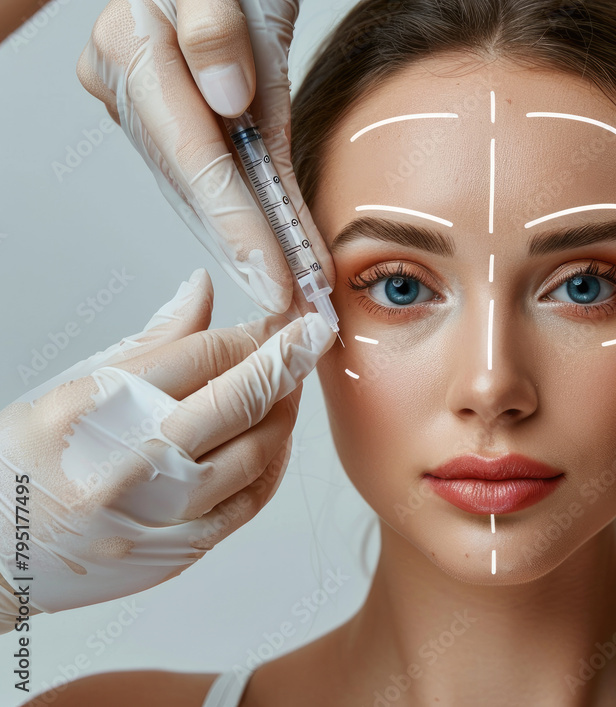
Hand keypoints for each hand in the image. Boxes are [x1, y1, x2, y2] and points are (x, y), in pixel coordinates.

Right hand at [0, 269, 335, 632]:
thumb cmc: (25, 468)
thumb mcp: (72, 389)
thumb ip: (152, 342)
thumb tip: (203, 289)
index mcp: (100, 408)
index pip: (207, 355)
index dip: (257, 332)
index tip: (283, 318)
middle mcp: (135, 461)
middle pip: (241, 398)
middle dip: (291, 358)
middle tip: (316, 334)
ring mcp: (162, 512)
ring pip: (259, 450)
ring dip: (285, 410)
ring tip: (289, 385)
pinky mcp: (182, 549)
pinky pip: (251, 500)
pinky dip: (273, 463)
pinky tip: (275, 438)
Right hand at [75, 0, 334, 317]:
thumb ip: (216, 31)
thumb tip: (224, 100)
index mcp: (133, 45)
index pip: (195, 153)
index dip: (239, 222)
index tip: (277, 272)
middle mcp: (125, 78)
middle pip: (193, 181)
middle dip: (245, 246)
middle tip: (289, 299)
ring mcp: (140, 97)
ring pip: (198, 184)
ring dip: (244, 238)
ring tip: (287, 285)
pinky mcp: (163, 109)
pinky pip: (206, 167)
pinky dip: (242, 207)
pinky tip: (268, 245)